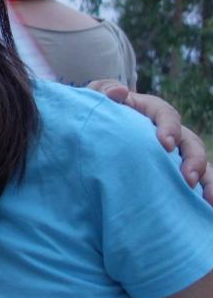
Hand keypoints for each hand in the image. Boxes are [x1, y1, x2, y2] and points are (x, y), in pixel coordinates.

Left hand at [89, 79, 210, 199]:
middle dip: (193, 159)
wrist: (96, 133)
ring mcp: (175, 152)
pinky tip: (207, 206)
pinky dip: (205, 192)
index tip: (165, 144)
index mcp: (152, 112)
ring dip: (206, 179)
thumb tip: (119, 92)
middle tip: (187, 177)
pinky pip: (198, 181)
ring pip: (199, 162)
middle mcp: (170, 132)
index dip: (169, 128)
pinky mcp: (175, 171)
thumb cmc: (99, 113)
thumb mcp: (96, 99)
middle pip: (190, 142)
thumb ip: (102, 91)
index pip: (166, 115)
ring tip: (207, 198)